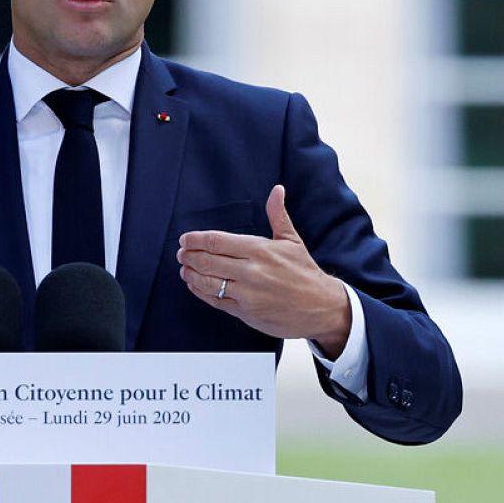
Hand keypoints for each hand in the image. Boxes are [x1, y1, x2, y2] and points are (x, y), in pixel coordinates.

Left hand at [177, 185, 352, 356]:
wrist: (321, 307)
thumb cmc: (305, 273)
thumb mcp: (292, 240)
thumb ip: (278, 215)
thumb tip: (277, 190)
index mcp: (260, 250)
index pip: (217, 241)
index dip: (195, 240)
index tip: (185, 239)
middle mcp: (251, 271)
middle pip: (207, 261)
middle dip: (189, 256)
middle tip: (181, 252)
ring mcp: (247, 293)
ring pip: (207, 282)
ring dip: (191, 274)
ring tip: (185, 268)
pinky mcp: (245, 312)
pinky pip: (215, 300)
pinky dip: (200, 291)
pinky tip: (195, 284)